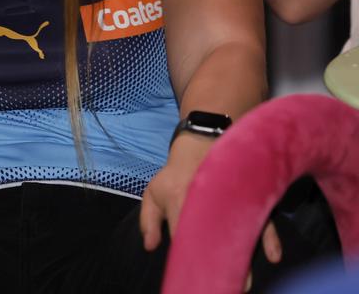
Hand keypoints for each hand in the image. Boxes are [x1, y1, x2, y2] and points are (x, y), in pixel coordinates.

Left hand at [141, 135, 281, 279]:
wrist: (199, 143)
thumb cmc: (174, 175)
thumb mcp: (153, 192)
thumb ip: (148, 221)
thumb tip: (151, 247)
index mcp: (180, 201)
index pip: (183, 234)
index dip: (188, 256)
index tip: (193, 275)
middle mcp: (207, 202)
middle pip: (215, 239)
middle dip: (220, 264)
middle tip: (225, 285)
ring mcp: (230, 199)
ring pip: (240, 232)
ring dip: (245, 258)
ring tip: (246, 281)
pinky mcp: (247, 197)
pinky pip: (262, 219)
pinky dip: (269, 238)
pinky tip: (273, 256)